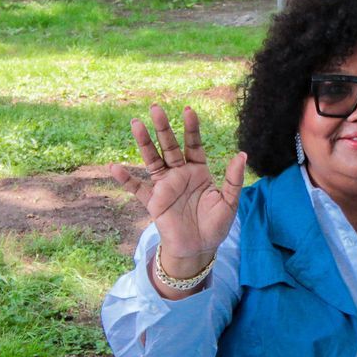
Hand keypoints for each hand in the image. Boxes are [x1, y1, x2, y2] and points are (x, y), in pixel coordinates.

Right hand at [108, 104, 247, 276]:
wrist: (198, 249)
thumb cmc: (215, 225)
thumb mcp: (229, 202)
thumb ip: (233, 179)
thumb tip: (242, 155)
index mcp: (198, 171)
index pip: (193, 144)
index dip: (191, 128)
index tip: (188, 110)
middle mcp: (179, 174)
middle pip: (169, 146)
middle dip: (163, 127)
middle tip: (155, 107)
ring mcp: (165, 186)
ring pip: (152, 160)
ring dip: (144, 143)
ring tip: (136, 124)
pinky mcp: (154, 202)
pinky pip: (137, 188)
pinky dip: (126, 179)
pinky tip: (114, 167)